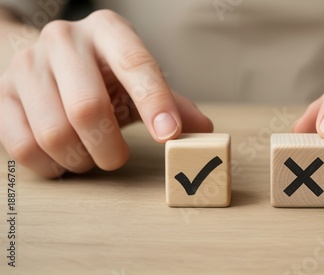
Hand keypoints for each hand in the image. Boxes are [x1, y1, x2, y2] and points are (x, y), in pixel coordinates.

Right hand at [0, 10, 212, 177]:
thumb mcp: (138, 81)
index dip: (154, 103)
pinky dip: (50, 165)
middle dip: (109, 148)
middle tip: (117, 158)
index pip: (136, 64)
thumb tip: (205, 132)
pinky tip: (63, 159)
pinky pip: (23, 146)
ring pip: (54, 133)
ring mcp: (27, 65)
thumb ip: (171, 103)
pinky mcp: (1, 93)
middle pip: (87, 108)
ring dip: (80, 159)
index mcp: (108, 31)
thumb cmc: (103, 74)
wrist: (49, 62)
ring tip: (90, 156)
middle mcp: (64, 40)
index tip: (167, 136)